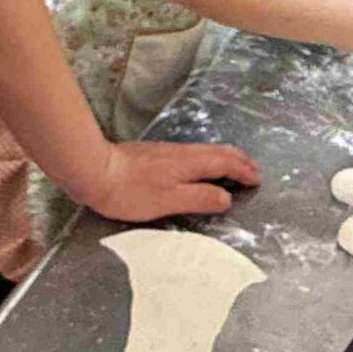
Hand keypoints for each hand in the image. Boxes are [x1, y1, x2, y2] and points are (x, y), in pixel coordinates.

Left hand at [81, 139, 261, 221]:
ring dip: (226, 158)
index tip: (256, 180)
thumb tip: (226, 197)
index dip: (243, 171)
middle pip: (218, 152)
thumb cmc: (131, 192)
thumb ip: (200, 198)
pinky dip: (209, 158)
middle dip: (239, 160)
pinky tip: (202, 166)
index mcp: (189, 163)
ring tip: (235, 167)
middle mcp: (182, 152)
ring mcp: (168, 151)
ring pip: (206, 150)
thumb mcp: (170, 201)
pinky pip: (194, 153)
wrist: (95, 171)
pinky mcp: (156, 154)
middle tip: (254, 170)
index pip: (225, 164)